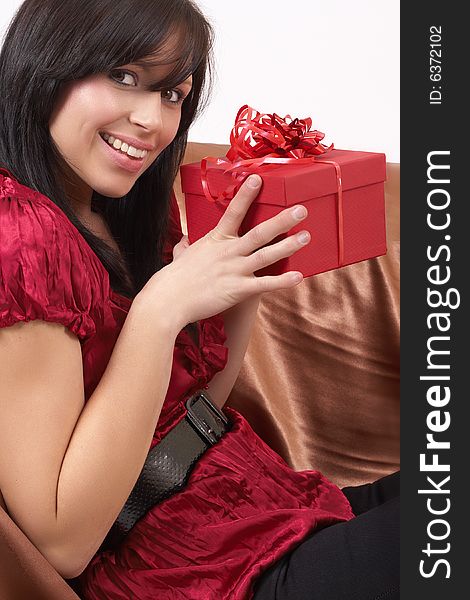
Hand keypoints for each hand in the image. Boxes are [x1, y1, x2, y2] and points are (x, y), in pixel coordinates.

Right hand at [142, 174, 310, 328]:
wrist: (167, 301)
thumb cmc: (172, 278)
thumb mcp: (180, 255)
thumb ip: (187, 246)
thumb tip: (186, 242)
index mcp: (215, 239)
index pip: (233, 212)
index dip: (246, 195)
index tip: (258, 178)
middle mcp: (228, 252)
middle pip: (260, 232)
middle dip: (282, 220)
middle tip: (302, 210)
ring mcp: (234, 270)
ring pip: (266, 255)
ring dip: (288, 246)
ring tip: (306, 237)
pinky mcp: (237, 290)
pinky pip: (264, 285)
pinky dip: (282, 282)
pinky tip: (299, 277)